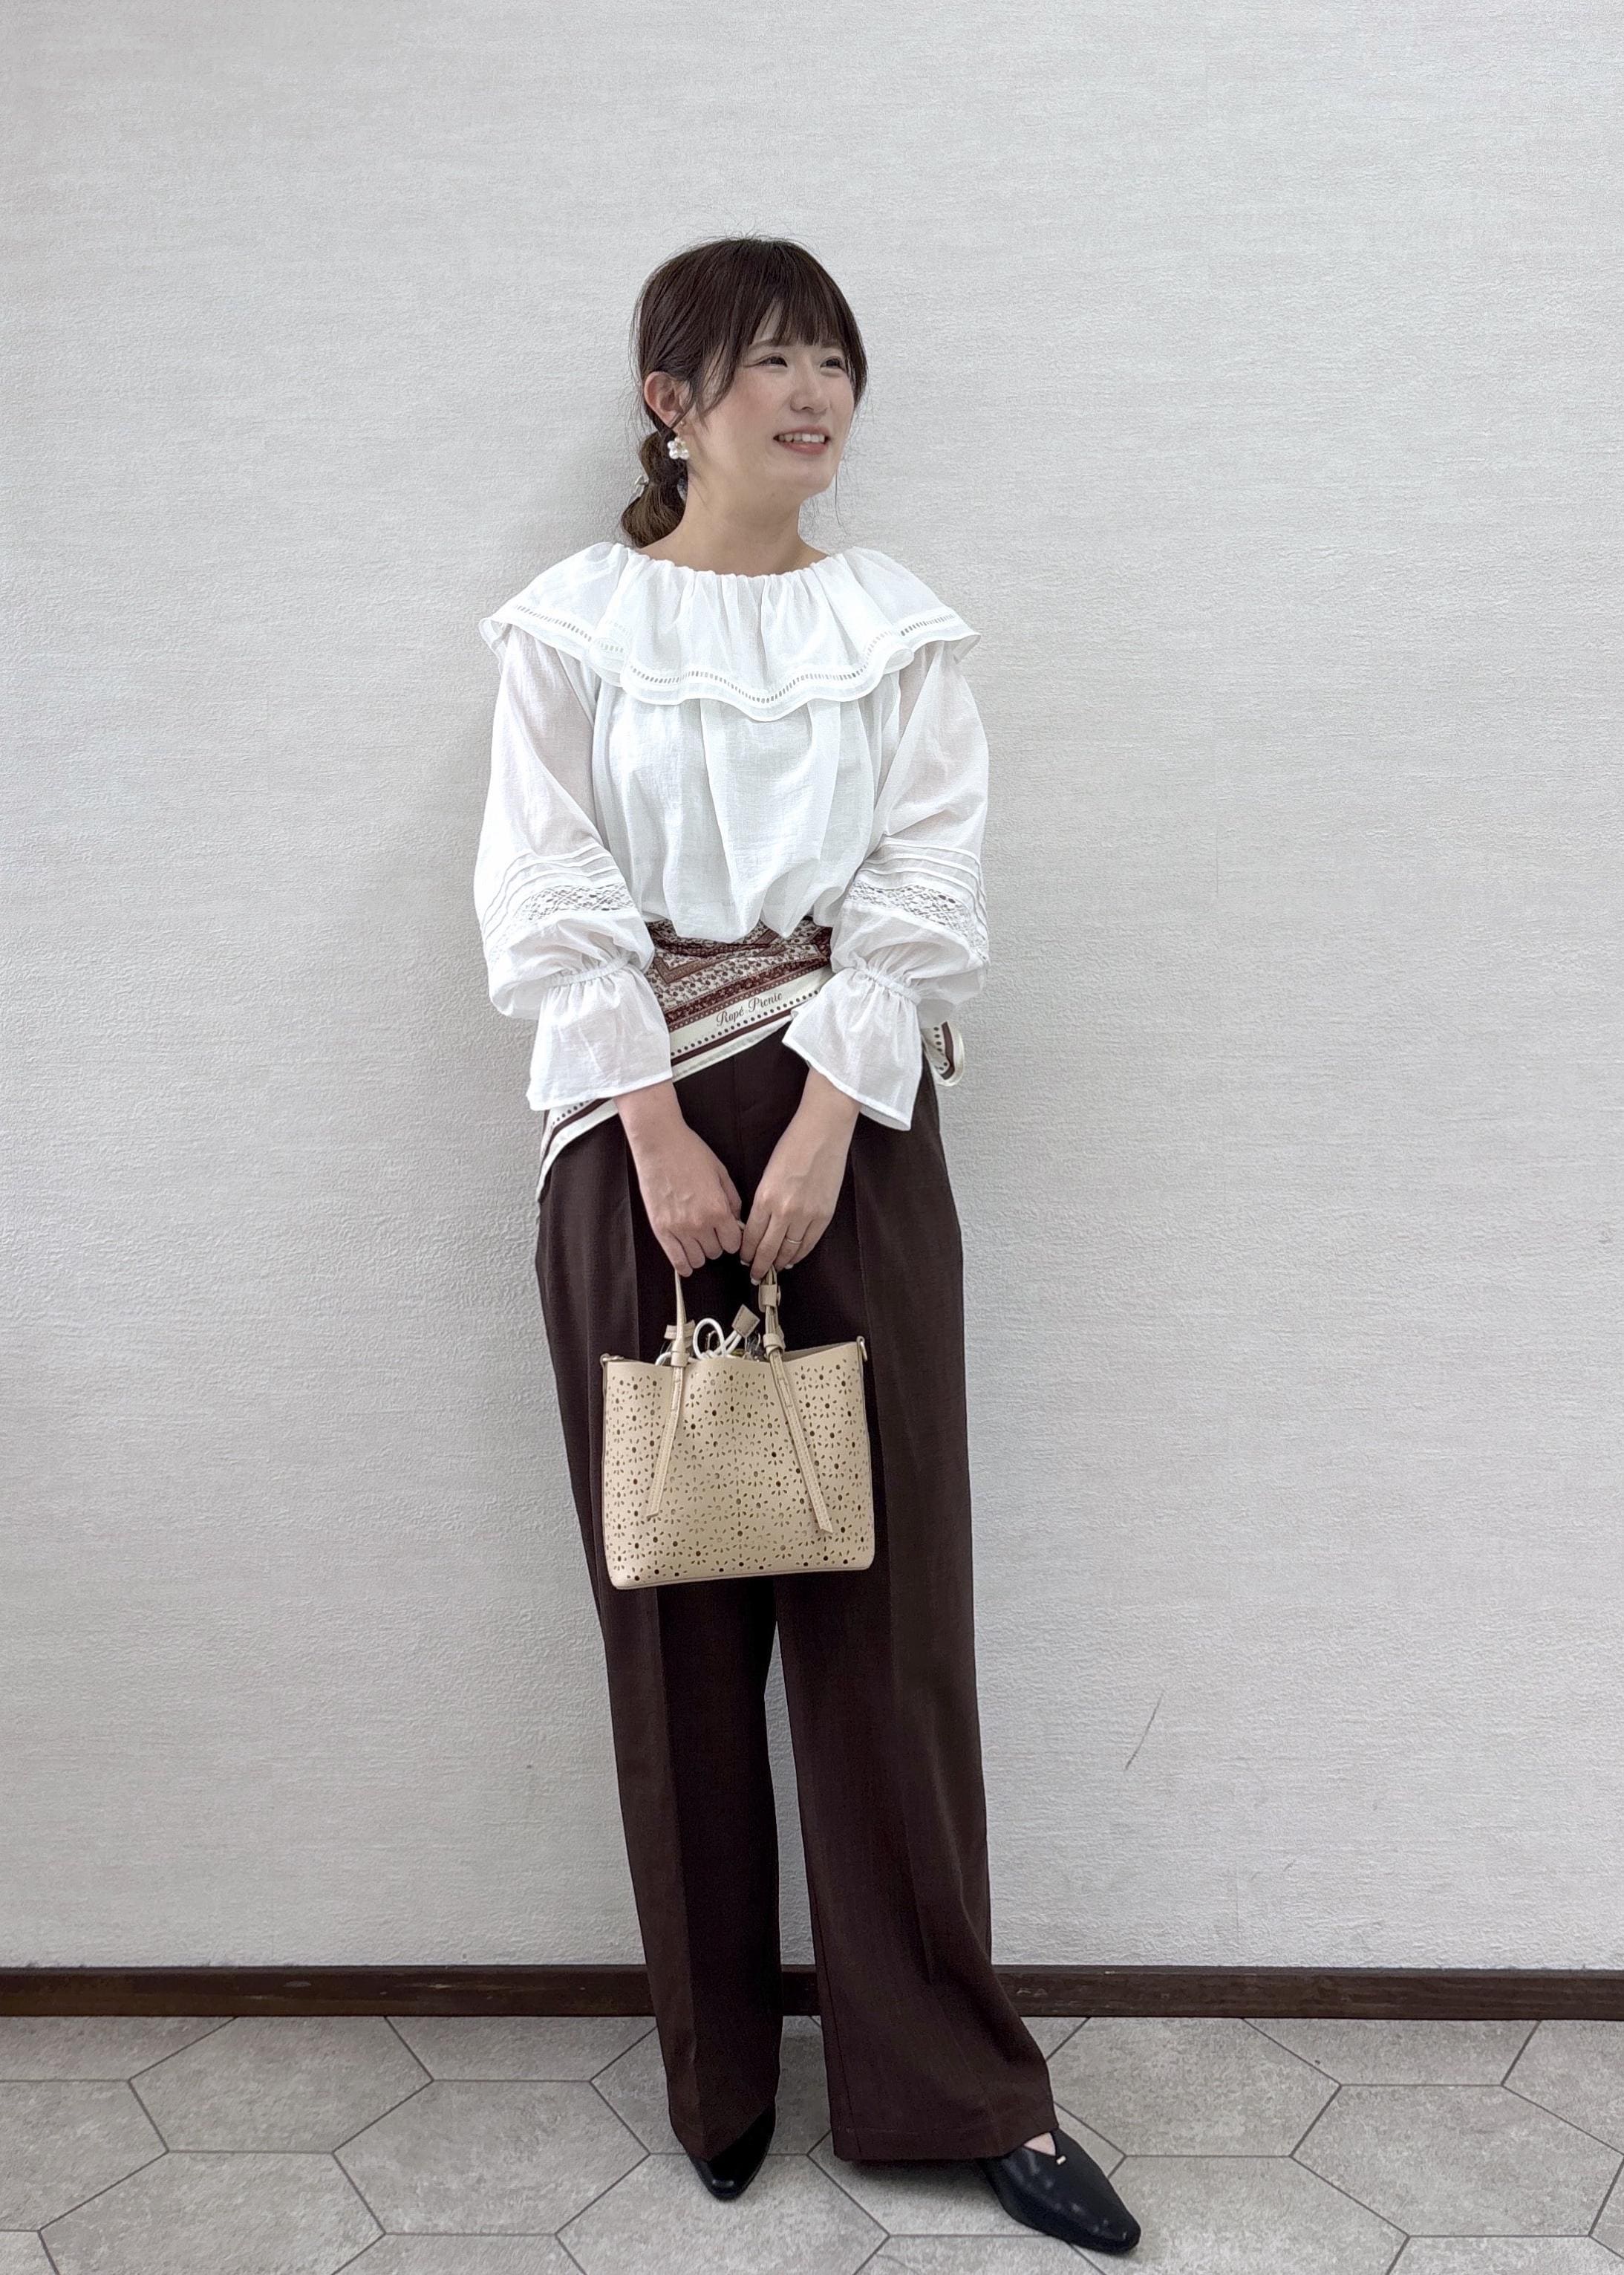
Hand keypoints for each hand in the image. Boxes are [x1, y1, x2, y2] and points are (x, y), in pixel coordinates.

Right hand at [615, 1080, 742, 1274]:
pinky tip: (687, 1263)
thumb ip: (732, 1200)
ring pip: (698, 1259)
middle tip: (711, 1231)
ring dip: (701, 1252)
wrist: (659, 1144)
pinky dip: (684, 1265)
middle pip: (716, 1252)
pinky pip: (676, 1260)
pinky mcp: (660, 1229)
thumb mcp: (721, 1172)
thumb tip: (736, 1220)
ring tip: (697, 1240)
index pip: (734, 1244)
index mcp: (718, 1209)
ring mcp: (678, 1229)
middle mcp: (699, 1224)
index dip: (732, 1238)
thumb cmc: (690, 1153)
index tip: (728, 1232)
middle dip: (717, 1243)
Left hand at [740, 1067, 859, 1279]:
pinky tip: (792, 1259)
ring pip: (789, 1250)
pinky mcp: (825, 1214)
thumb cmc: (792, 1145)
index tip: (743, 1259)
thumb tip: (758, 1224)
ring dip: (778, 1263)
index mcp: (765, 1198)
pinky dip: (799, 1254)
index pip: (751, 1235)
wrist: (823, 1131)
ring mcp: (806, 1214)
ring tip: (772, 1270)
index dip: (746, 1251)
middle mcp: (784, 1210)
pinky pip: (809, 1243)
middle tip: (754, 1275)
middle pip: (768, 1248)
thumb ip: (763, 1200)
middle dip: (759, 1265)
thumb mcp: (768, 1173)